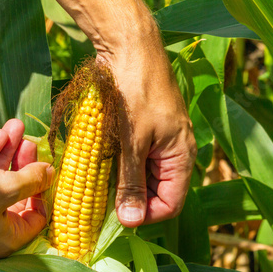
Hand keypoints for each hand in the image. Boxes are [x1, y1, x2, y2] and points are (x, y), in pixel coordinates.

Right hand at [0, 119, 53, 257]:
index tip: (44, 168)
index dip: (43, 191)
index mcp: (7, 238)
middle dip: (23, 163)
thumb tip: (52, 173)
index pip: (36, 217)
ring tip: (16, 126)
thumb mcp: (4, 188)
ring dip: (6, 153)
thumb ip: (31, 180)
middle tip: (30, 140)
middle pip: (16, 193)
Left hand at [44, 0, 195, 226]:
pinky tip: (95, 169)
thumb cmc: (134, 93)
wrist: (128, 49)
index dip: (145, 216)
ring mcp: (156, 142)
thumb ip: (131, 183)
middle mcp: (172, 153)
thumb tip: (132, 222)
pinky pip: (131, 160)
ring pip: (140, 177)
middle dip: (128, 201)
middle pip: (154, 193)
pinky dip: (115, 167)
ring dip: (118, 185)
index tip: (114, 218)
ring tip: (91, 188)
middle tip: (96, 205)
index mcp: (180, 157)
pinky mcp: (140, 132)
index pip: (171, 204)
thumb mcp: (131, 142)